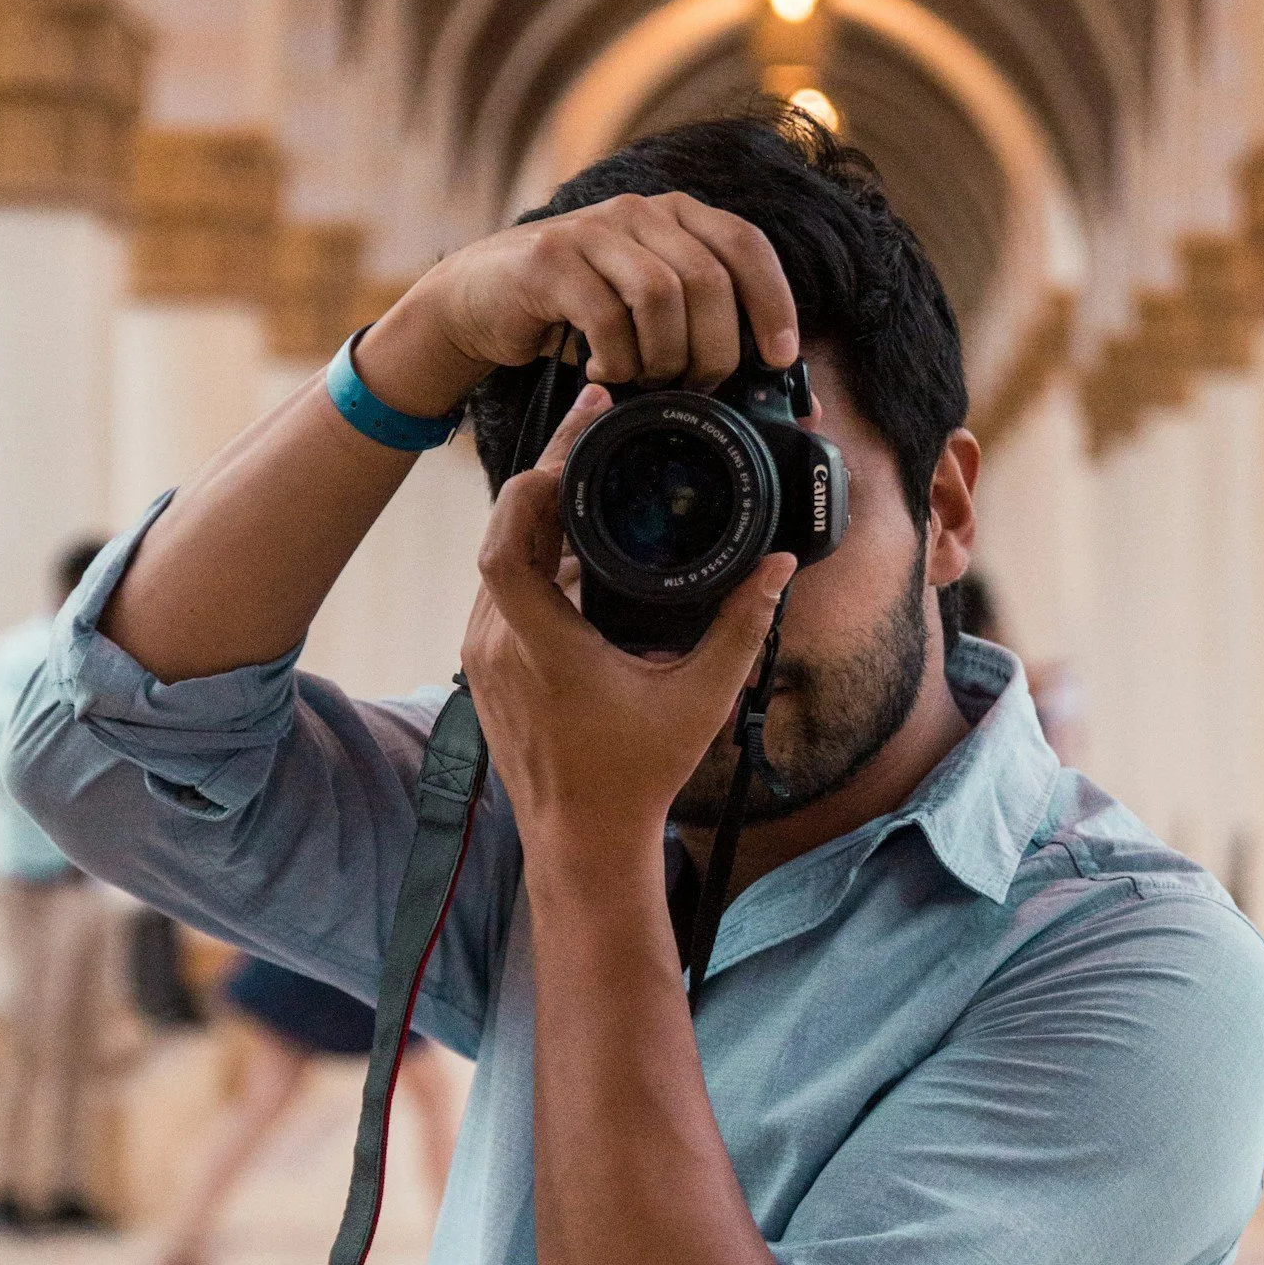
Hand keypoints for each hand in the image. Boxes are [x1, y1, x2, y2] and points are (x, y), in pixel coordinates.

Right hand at [359, 193, 800, 417]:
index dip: (773, 301)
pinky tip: (603, 373)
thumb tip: (801, 403)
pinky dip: (616, 359)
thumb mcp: (649, 318)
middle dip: (713, 349)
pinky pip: (607, 316)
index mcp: (675, 216)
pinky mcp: (550, 260)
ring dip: (663, 356)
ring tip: (645, 379)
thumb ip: (708, 340)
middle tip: (695, 387)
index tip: (779, 358)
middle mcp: (638, 212)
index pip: (745, 244)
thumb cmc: (577, 317)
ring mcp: (592, 230)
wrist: (479, 300)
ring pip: (661, 295)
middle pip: (708, 280)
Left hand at [461, 385, 795, 862]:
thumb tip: (779, 569)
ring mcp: (484, 659)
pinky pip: (501, 591)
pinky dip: (532, 555)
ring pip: (499, 560)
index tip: (579, 442)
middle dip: (547, 473)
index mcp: (540, 647)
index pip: (507, 542)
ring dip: (537, 513)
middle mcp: (498, 646)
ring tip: (585, 468)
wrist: (583, 843)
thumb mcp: (701, 700)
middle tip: (591, 422)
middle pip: (503, 532)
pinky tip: (571, 537)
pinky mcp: (487, 670)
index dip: (535, 483)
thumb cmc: (637, 777)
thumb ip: (743, 630)